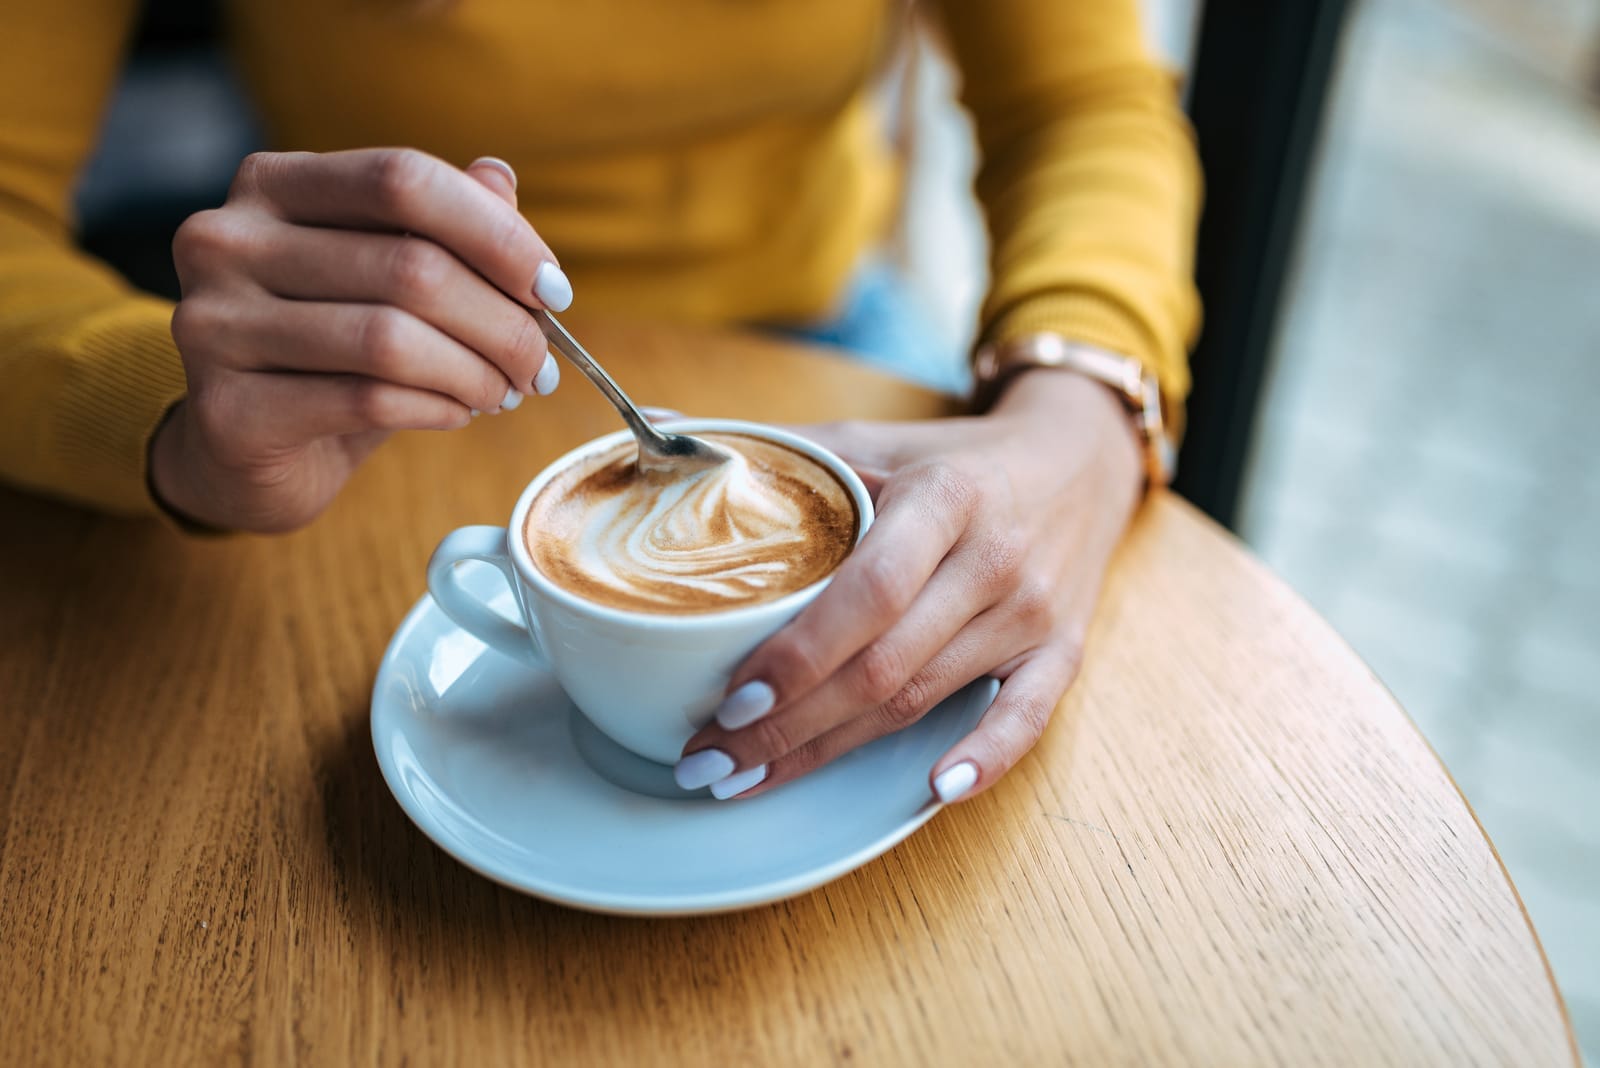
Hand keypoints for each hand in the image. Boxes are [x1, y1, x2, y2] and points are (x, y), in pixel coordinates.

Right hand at [150, 149, 569, 531]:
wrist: (243, 450)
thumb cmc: (329, 351)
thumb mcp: (387, 277)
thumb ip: (438, 224)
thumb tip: (499, 180)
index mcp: (273, 184)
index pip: (403, 179)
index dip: (496, 234)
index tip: (552, 289)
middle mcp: (227, 240)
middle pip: (411, 267)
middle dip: (503, 323)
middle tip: (539, 365)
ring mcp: (214, 325)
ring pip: (391, 339)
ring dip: (475, 372)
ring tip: (505, 392)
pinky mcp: (226, 410)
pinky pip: (367, 401)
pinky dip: (437, 408)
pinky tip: (458, 413)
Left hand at [674, 370, 1144, 801]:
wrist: (1078, 460)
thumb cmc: (954, 460)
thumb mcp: (872, 440)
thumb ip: (775, 448)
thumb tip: (651, 426)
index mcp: (945, 499)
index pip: (868, 593)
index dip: (798, 656)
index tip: (728, 701)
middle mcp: (994, 558)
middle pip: (885, 665)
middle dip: (789, 726)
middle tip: (712, 761)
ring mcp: (1033, 612)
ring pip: (925, 700)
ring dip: (834, 751)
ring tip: (753, 778)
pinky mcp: (1062, 651)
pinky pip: (1026, 718)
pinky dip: (984, 758)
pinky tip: (932, 791)